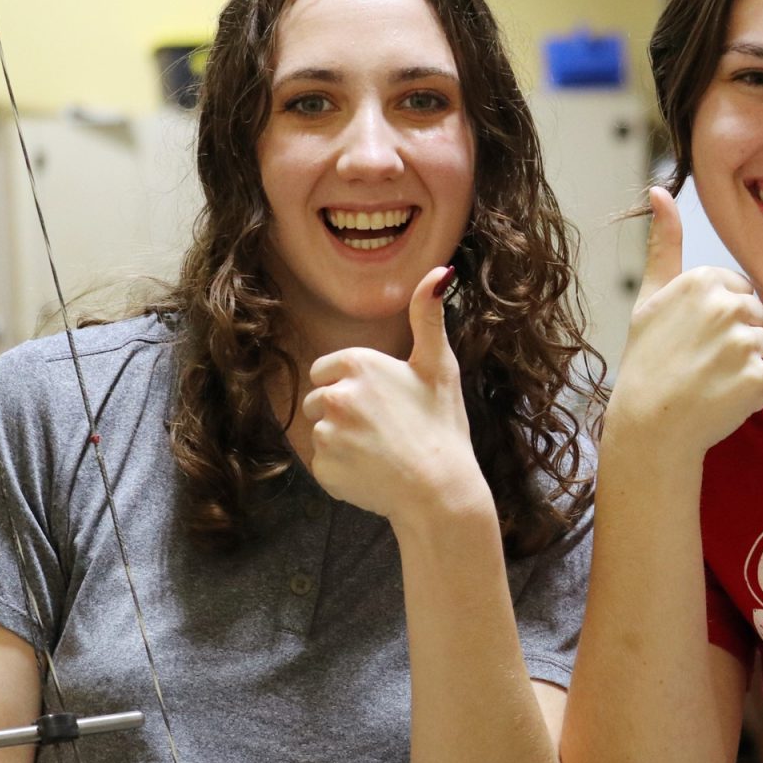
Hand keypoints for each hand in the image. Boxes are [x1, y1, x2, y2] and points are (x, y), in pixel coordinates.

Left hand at [302, 266, 491, 528]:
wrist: (441, 490)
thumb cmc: (443, 426)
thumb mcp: (439, 366)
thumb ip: (428, 317)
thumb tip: (440, 271)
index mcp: (358, 365)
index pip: (326, 369)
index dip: (353, 386)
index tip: (381, 402)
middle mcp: (334, 395)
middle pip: (319, 401)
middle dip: (343, 413)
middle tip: (385, 429)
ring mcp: (326, 434)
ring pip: (322, 433)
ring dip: (344, 442)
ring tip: (381, 452)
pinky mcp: (323, 469)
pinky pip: (324, 465)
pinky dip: (344, 471)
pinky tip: (374, 473)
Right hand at [607, 187, 762, 457]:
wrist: (649, 425)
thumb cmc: (647, 360)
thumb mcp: (650, 296)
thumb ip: (664, 242)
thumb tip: (659, 190)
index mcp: (704, 280)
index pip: (739, 292)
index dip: (718, 319)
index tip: (691, 338)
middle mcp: (727, 305)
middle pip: (757, 317)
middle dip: (736, 340)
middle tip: (699, 362)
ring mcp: (745, 342)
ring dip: (745, 366)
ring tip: (710, 381)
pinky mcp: (760, 377)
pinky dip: (754, 390)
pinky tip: (723, 397)